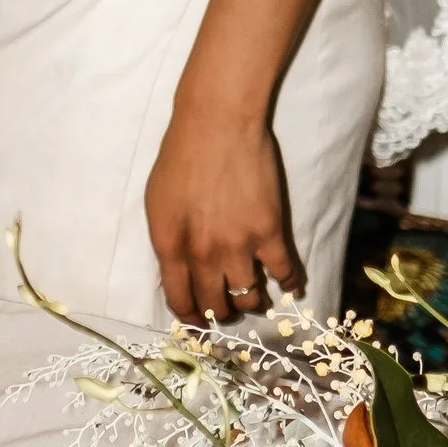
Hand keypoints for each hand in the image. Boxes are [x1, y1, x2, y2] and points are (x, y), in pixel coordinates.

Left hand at [143, 95, 304, 325]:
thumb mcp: (157, 202)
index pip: (179, 299)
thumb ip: (167, 240)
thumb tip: (178, 269)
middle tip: (228, 311)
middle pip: (214, 304)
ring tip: (255, 299)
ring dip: (252, 302)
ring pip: (248, 297)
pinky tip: (291, 287)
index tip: (198, 322)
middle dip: (221, 313)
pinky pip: (283, 272)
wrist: (217, 124)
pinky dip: (289, 284)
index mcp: (169, 246)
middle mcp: (202, 254)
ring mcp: (237, 246)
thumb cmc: (181, 156)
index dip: (190, 317)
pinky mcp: (269, 232)